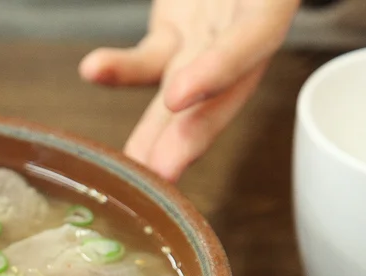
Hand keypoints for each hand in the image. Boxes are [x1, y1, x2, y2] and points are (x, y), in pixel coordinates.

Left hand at [79, 0, 299, 181]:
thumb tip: (204, 34)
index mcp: (271, 0)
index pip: (253, 39)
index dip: (221, 68)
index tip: (180, 91)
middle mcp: (244, 22)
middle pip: (224, 86)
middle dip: (193, 129)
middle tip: (162, 169)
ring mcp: (210, 35)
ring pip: (185, 91)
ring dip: (158, 130)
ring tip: (133, 165)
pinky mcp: (178, 38)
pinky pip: (150, 62)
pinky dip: (122, 71)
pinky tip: (94, 70)